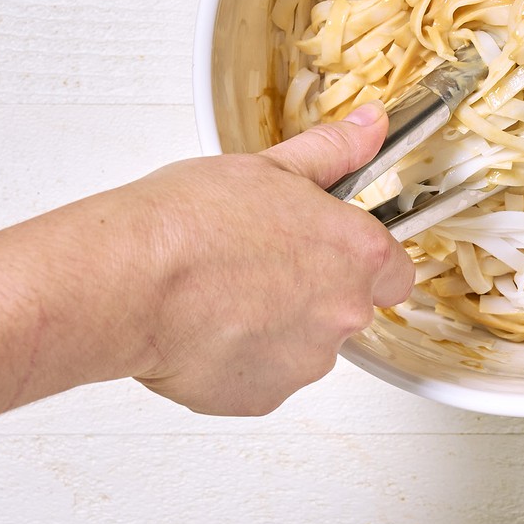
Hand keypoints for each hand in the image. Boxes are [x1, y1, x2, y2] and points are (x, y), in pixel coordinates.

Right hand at [128, 102, 412, 415]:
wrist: (127, 279)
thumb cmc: (190, 222)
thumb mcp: (272, 166)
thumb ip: (334, 151)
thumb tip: (371, 126)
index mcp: (358, 253)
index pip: (396, 271)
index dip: (363, 261)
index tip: (330, 251)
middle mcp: (344, 312)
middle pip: (349, 309)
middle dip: (315, 292)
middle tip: (260, 265)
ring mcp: (305, 361)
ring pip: (306, 346)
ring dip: (278, 327)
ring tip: (224, 295)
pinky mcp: (262, 397)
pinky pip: (264, 378)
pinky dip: (241, 359)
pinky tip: (207, 328)